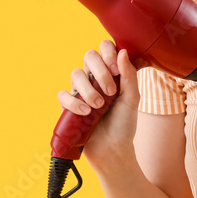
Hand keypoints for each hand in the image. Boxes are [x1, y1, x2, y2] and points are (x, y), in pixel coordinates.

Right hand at [56, 40, 140, 170]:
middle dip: (100, 72)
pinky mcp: (69, 105)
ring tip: (99, 106)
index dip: (108, 53)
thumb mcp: (132, 98)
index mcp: (111, 73)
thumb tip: (122, 52)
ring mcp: (81, 91)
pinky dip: (74, 102)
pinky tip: (86, 112)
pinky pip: (63, 94)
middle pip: (89, 56)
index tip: (116, 70)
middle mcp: (95, 78)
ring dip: (89, 90)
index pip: (104, 48)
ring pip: (76, 74)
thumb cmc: (124, 123)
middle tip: (111, 91)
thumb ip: (129, 75)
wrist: (113, 148)